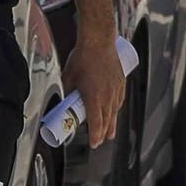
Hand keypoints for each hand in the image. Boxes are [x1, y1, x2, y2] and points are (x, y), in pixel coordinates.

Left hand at [65, 29, 126, 149]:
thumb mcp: (68, 77)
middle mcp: (107, 97)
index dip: (95, 136)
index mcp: (93, 98)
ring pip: (115, 112)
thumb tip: (65, 97)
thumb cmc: (83, 57)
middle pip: (108, 121)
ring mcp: (115, 90)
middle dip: (104, 133)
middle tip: (101, 140)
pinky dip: (117, 108)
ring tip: (111, 132)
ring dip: (112, 123)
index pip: (96, 124)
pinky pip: (120, 100)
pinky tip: (115, 110)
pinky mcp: (120, 82)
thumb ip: (68, 90)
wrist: (99, 41)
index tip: (94, 144)